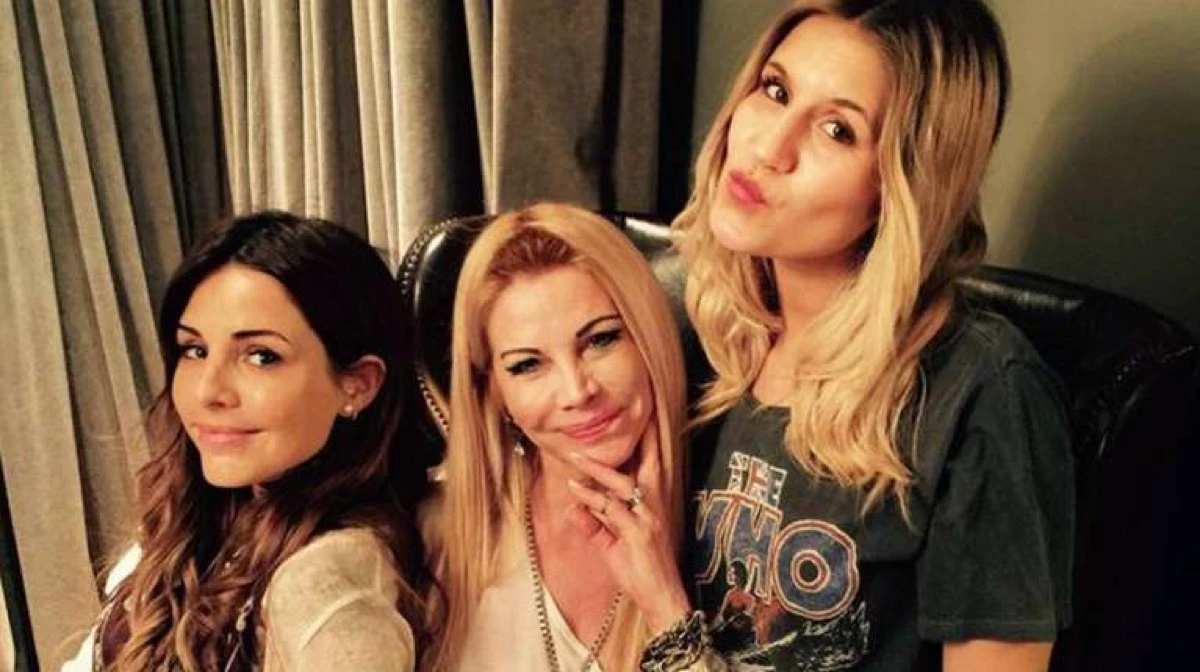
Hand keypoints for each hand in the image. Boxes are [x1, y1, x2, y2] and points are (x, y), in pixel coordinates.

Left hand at [565, 425, 691, 633]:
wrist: (662, 598)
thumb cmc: (641, 571)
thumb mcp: (611, 545)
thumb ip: (593, 524)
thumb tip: (572, 506)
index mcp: (654, 504)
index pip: (651, 465)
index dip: (648, 440)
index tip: (643, 415)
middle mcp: (655, 506)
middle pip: (649, 463)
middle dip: (640, 438)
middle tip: (625, 414)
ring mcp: (649, 519)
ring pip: (624, 484)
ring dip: (598, 468)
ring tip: (575, 456)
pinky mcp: (639, 535)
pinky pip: (613, 510)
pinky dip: (592, 499)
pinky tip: (576, 491)